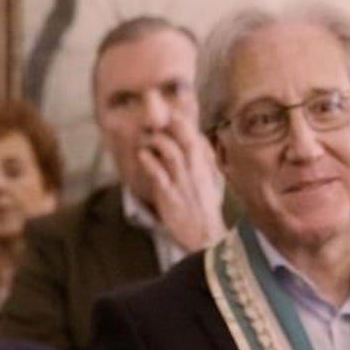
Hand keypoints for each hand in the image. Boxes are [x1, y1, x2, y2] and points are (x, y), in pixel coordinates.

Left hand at [137, 116, 225, 251]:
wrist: (204, 236)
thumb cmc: (203, 209)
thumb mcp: (208, 181)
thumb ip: (201, 160)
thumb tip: (194, 142)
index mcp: (204, 166)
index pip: (194, 136)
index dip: (181, 121)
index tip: (169, 113)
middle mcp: (195, 170)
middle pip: (184, 138)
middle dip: (169, 123)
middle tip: (154, 117)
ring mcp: (182, 182)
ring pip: (170, 151)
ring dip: (154, 140)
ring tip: (144, 139)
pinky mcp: (169, 196)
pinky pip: (158, 174)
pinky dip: (148, 162)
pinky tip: (142, 156)